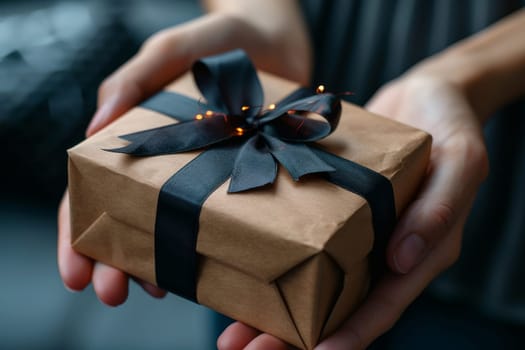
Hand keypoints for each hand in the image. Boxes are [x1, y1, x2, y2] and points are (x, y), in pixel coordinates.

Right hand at [57, 6, 310, 305]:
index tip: (76, 273)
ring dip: (153, 266)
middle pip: (125, 221)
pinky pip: (218, 223)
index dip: (76, 232)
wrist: (278, 46)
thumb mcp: (174, 48)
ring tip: (154, 291)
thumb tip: (94, 127)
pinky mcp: (238, 182)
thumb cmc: (221, 42)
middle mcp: (165, 164)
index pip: (91, 189)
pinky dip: (204, 251)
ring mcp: (201, 177)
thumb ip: (136, 77)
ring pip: (166, 230)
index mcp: (137, 139)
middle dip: (112, 262)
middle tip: (113, 293)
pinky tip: (202, 273)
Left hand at [217, 65, 488, 348]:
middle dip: (291, 335)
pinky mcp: (330, 208)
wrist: (425, 94)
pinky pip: (300, 241)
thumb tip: (401, 261)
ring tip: (229, 330)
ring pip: (309, 282)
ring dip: (270, 309)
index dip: (351, 334)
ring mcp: (352, 232)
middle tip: (245, 349)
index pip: (381, 305)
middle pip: (335, 306)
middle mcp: (380, 250)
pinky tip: (238, 270)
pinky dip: (270, 259)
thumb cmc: (450, 126)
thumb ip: (438, 211)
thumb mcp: (459, 162)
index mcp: (418, 252)